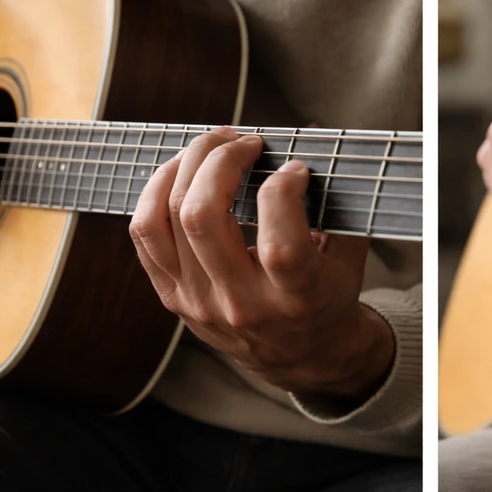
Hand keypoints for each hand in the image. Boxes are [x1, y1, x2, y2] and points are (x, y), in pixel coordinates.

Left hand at [129, 126, 393, 400]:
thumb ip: (334, 201)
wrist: (303, 357)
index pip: (280, 243)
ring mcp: (200, 303)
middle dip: (219, 160)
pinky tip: (183, 171)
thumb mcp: (346, 255)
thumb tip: (311, 135)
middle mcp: (242, 304)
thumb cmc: (328, 296)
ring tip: (210, 147)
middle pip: (203, 218)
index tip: (295, 168)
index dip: (284, 189)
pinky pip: (145, 235)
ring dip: (184, 168)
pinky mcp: (174, 299)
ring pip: (163, 221)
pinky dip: (156, 191)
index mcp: (295, 298)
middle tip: (243, 141)